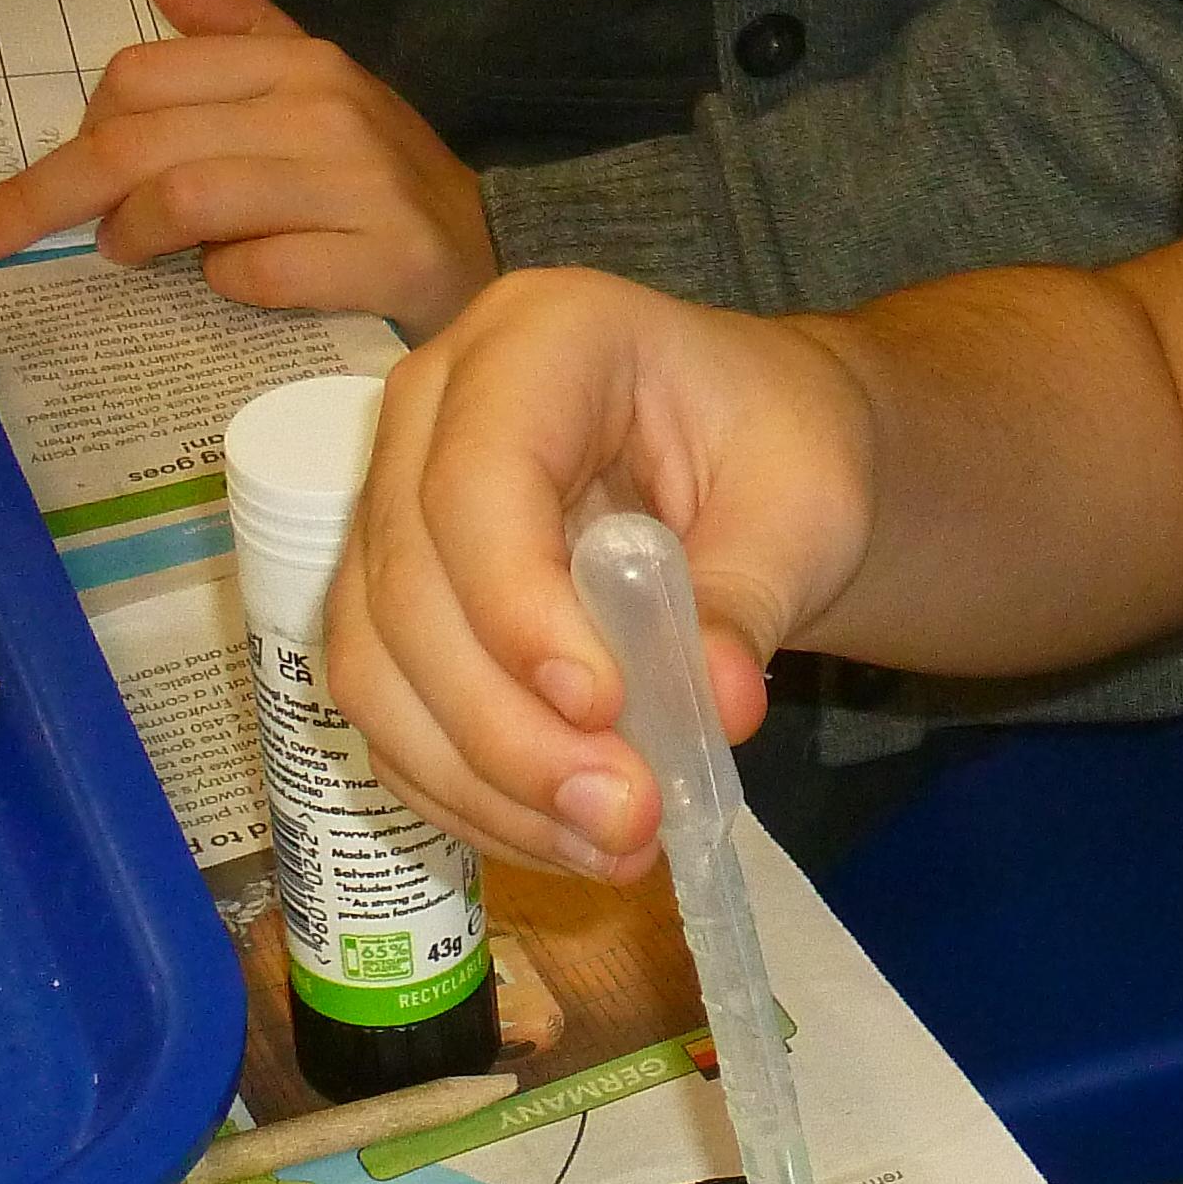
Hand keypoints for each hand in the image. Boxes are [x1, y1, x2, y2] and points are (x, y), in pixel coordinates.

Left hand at [0, 0, 499, 332]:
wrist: (508, 252)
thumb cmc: (387, 181)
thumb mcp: (321, 91)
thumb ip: (244, 33)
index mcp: (300, 63)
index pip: (142, 78)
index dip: (77, 131)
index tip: (52, 181)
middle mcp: (326, 112)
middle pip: (144, 143)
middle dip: (49, 194)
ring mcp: (360, 186)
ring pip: (188, 201)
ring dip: (136, 238)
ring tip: (130, 257)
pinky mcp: (387, 259)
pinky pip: (259, 271)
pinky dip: (225, 284)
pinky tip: (230, 286)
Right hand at [325, 265, 881, 873]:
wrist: (759, 461)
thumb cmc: (784, 451)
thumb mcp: (805, 505)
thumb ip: (751, 596)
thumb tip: (719, 706)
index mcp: (539, 337)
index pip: (476, 477)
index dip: (517, 604)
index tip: (602, 707)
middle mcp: (434, 408)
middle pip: (409, 582)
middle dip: (505, 725)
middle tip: (626, 815)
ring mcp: (394, 502)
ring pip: (377, 662)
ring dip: (482, 778)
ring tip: (611, 846)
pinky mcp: (394, 599)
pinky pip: (393, 711)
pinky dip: (468, 791)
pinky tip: (564, 839)